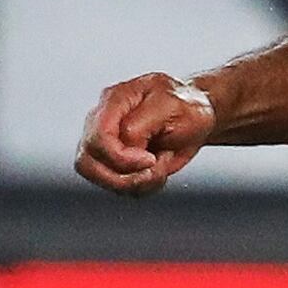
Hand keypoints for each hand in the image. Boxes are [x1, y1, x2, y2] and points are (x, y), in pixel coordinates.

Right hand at [75, 72, 214, 196]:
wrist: (199, 118)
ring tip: (160, 167)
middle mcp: (101, 121)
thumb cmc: (188, 107)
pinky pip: (116, 186)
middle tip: (154, 170)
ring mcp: (105, 142)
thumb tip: (124, 146)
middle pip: (87, 162)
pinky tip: (158, 171)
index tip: (151, 160)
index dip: (122, 158)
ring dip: (133, 183)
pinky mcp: (113, 161)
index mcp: (115, 100)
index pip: (98, 138)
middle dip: (122, 177)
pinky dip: (141, 186)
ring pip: (97, 177)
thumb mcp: (172, 108)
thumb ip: (139, 126)